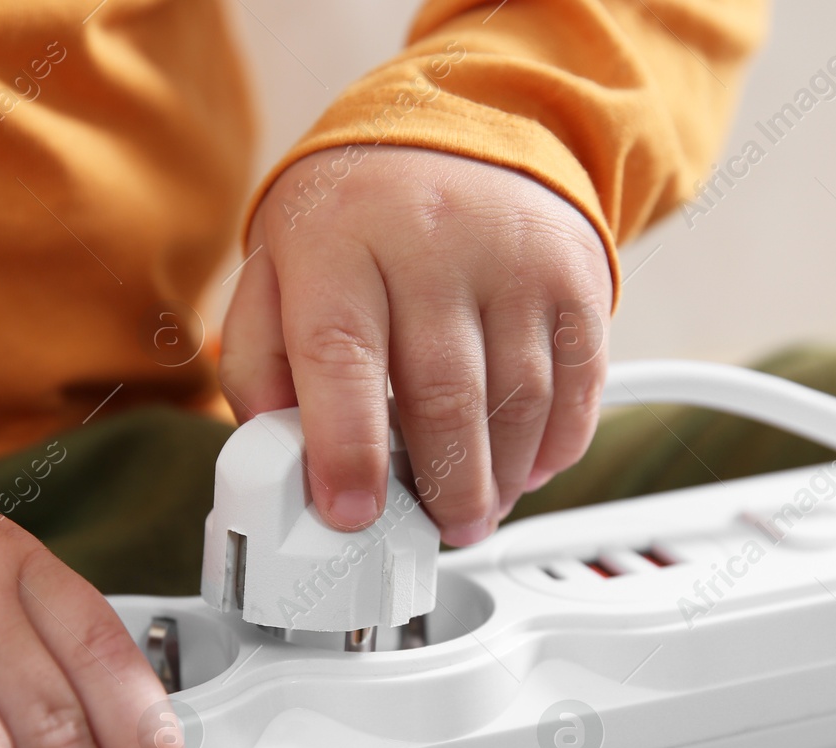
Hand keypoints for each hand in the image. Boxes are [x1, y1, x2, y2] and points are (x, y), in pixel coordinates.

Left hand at [221, 145, 611, 544]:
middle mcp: (430, 242)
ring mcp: (512, 257)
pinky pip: (578, 384)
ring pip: (517, 400)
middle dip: (440, 488)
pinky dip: (556, 446)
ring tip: (475, 507)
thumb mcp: (276, 270)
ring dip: (499, 479)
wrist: (457, 130)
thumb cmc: (356, 219)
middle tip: (433, 530)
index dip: (347, 449)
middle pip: (443, 395)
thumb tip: (274, 454)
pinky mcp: (575, 276)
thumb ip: (258, 363)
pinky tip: (525, 468)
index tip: (351, 513)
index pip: (341, 356)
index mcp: (338, 241)